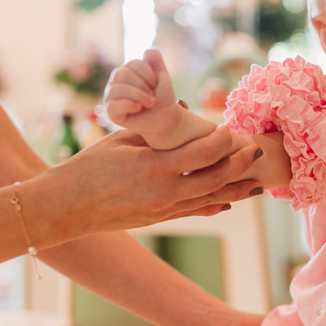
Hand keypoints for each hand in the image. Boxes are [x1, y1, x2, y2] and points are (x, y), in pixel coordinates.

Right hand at [30, 126, 266, 245]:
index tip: (231, 129)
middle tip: (258, 152)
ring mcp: (164, 209)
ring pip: (210, 199)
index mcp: (153, 167)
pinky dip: (214, 205)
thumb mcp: (120, 140)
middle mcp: (164, 192)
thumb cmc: (89, 168)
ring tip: (258, 184)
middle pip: (215, 179)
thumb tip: (182, 106)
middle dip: (240, 166)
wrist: (67, 207)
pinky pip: (195, 211)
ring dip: (236, 190)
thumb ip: (154, 127)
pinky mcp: (161, 219)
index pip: (202, 153)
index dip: (223, 141)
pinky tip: (229, 201)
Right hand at [105, 49, 184, 144]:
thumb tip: (148, 50)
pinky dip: (129, 105)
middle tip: (153, 97)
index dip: (148, 74)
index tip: (156, 85)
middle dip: (142, 86)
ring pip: (117, 89)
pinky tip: (138, 108)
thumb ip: (157, 63)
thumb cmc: (162, 99)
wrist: (165, 120)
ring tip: (149, 103)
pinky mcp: (111, 111)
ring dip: (138, 96)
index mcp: (127, 71)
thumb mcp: (163, 79)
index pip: (133, 63)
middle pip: (122, 74)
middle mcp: (116, 81)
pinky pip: (114, 105)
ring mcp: (111, 96)